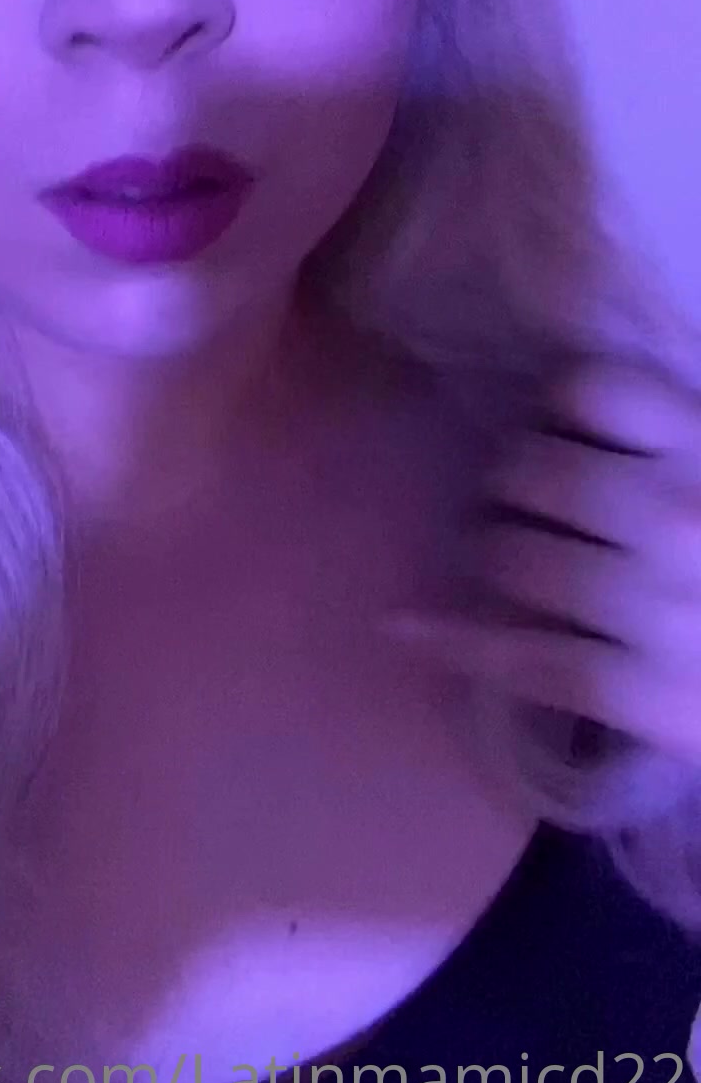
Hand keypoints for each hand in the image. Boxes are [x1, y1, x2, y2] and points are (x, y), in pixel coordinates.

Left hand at [384, 356, 700, 762]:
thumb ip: (677, 434)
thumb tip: (571, 404)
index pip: (588, 389)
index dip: (550, 410)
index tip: (549, 433)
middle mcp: (680, 515)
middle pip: (533, 472)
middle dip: (507, 486)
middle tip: (510, 503)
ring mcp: (660, 607)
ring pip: (518, 560)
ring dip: (492, 556)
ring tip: (502, 559)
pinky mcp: (646, 693)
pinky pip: (527, 658)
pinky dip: (459, 642)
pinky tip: (407, 629)